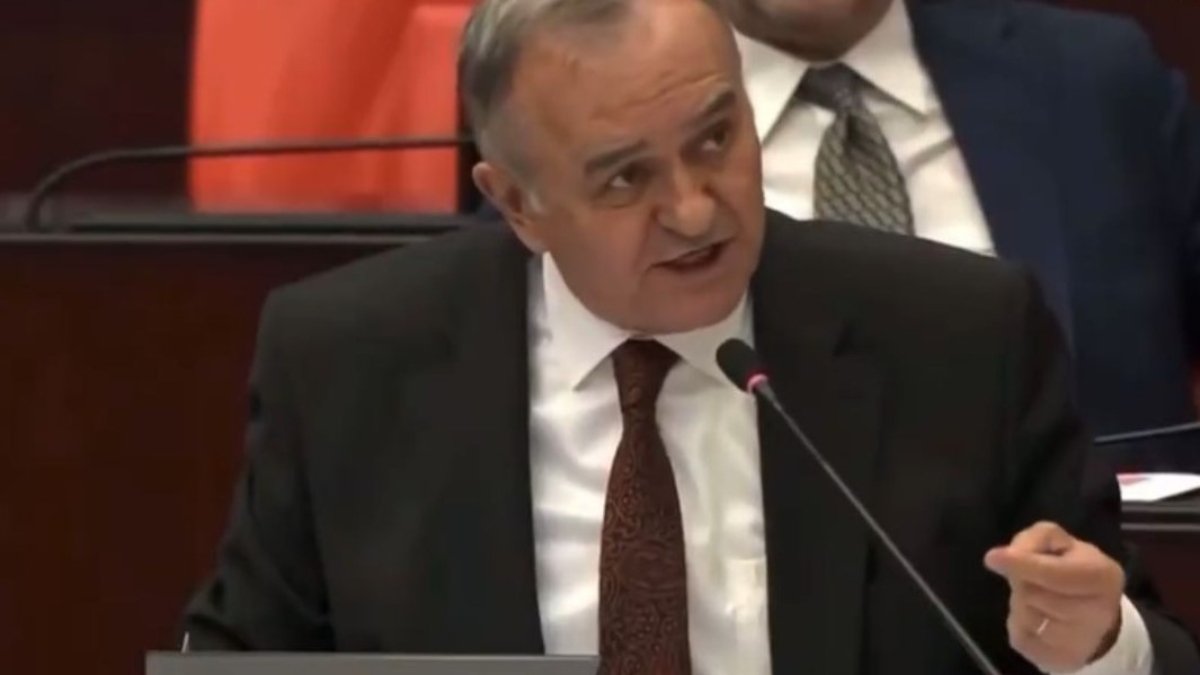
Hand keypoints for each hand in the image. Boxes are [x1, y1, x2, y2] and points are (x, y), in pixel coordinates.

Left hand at [984, 521, 1123, 672]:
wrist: (1093, 612)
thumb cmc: (1071, 568)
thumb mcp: (1058, 542)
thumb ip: (1035, 539)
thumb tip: (1006, 555)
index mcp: (1103, 576)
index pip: (1057, 573)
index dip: (1024, 565)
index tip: (992, 557)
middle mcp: (1100, 613)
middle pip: (1034, 594)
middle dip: (1023, 582)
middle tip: (1034, 579)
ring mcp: (1083, 642)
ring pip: (1026, 617)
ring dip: (1022, 604)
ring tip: (1040, 599)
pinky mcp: (1064, 661)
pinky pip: (1021, 638)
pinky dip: (1020, 625)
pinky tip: (1037, 619)